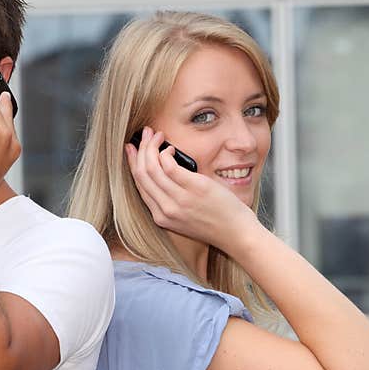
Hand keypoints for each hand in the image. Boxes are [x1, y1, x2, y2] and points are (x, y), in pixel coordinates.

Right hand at [125, 127, 258, 252]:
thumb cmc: (215, 222)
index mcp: (161, 217)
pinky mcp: (194, 188)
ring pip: (152, 167)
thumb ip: (172, 199)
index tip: (132, 150)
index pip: (140, 185)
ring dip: (151, 146)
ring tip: (157, 135)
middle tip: (144, 135)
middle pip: (142, 174)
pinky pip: (169, 166)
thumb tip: (165, 170)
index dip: (133, 163)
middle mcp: (166, 209)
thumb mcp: (185, 217)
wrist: (236, 234)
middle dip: (139, 150)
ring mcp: (179, 199)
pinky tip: (170, 149)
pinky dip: (165, 153)